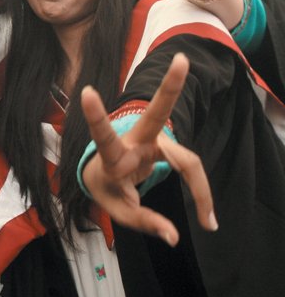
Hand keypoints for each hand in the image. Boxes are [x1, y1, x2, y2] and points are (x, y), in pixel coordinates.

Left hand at [81, 54, 216, 245]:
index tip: (85, 92)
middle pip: (155, 115)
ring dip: (199, 187)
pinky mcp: (167, 150)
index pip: (103, 136)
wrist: (106, 177)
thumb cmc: (107, 188)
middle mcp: (135, 143)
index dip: (96, 116)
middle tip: (182, 60)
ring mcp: (153, 144)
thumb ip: (142, 221)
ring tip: (209, 220)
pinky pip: (190, 171)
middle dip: (169, 88)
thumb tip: (173, 236)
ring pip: (184, 157)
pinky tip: (208, 218)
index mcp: (112, 157)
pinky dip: (199, 194)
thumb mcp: (116, 209)